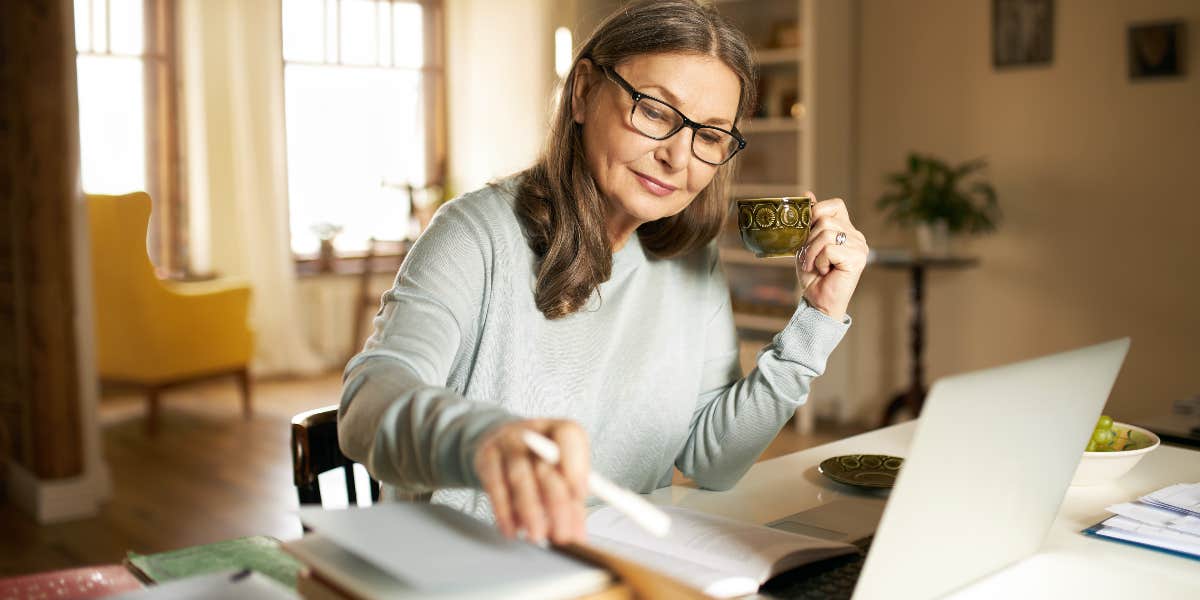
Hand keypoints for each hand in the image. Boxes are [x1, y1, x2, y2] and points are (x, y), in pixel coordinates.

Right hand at [473, 419, 589, 544]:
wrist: (503, 444)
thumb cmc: (540, 461)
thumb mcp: (561, 471)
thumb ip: (572, 499)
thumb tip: (578, 533)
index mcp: (560, 430)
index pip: (569, 437)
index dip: (576, 466)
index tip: (580, 496)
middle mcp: (533, 432)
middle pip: (545, 466)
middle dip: (556, 505)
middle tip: (561, 534)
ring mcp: (507, 443)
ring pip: (519, 478)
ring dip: (530, 511)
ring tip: (537, 536)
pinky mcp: (486, 457)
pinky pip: (495, 487)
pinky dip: (504, 512)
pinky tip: (512, 530)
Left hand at [796, 195, 868, 320]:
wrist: (818, 302)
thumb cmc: (813, 276)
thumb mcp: (806, 244)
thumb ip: (810, 222)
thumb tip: (807, 194)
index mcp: (847, 230)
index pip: (836, 205)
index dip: (817, 212)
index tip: (807, 230)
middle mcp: (857, 236)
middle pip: (826, 219)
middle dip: (808, 238)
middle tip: (808, 257)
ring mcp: (859, 247)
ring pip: (826, 232)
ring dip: (811, 251)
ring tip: (814, 265)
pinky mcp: (857, 258)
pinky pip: (829, 248)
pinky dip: (819, 260)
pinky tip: (824, 271)